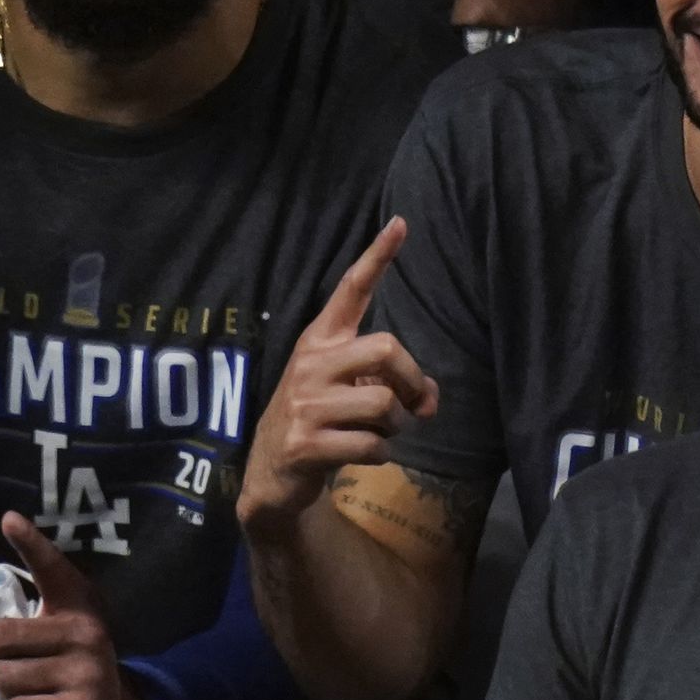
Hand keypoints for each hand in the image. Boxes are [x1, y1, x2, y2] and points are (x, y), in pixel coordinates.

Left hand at [0, 514, 154, 699]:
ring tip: (28, 694)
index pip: (49, 568)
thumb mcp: (35, 638)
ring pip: (4, 677)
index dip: (30, 544)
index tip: (8, 521)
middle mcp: (85, 631)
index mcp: (74, 603)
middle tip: (1, 666)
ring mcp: (88, 671)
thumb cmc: (60, 669)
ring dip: (3, 693)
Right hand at [238, 219, 436, 534]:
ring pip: (382, 404)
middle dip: (412, 380)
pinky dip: (382, 454)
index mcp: (319, 342)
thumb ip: (387, 384)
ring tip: (385, 434)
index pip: (350, 290)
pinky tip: (367, 455)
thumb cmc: (317, 423)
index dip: (377, 257)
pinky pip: (370, 445)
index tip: (401, 223)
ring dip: (398, 426)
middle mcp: (310, 365)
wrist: (270, 475)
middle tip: (415, 405)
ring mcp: (305, 406)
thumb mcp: (344, 391)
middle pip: (385, 349)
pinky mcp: (305, 444)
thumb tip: (429, 399)